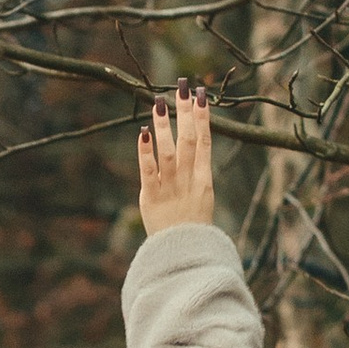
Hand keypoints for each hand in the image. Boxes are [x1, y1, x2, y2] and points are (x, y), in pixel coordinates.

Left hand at [138, 85, 215, 235]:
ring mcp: (171, 189)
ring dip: (165, 126)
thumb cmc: (192, 233)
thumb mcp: (200, 203)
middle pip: (188, 140)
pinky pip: (149, 172)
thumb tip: (194, 155)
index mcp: (204, 181)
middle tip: (183, 86)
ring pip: (168, 151)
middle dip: (186, 113)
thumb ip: (194, 179)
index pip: (204, 142)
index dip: (203, 118)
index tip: (201, 95)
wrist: (185, 261)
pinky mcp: (152, 199)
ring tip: (160, 102)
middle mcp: (189, 181)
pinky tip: (143, 132)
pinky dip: (146, 152)